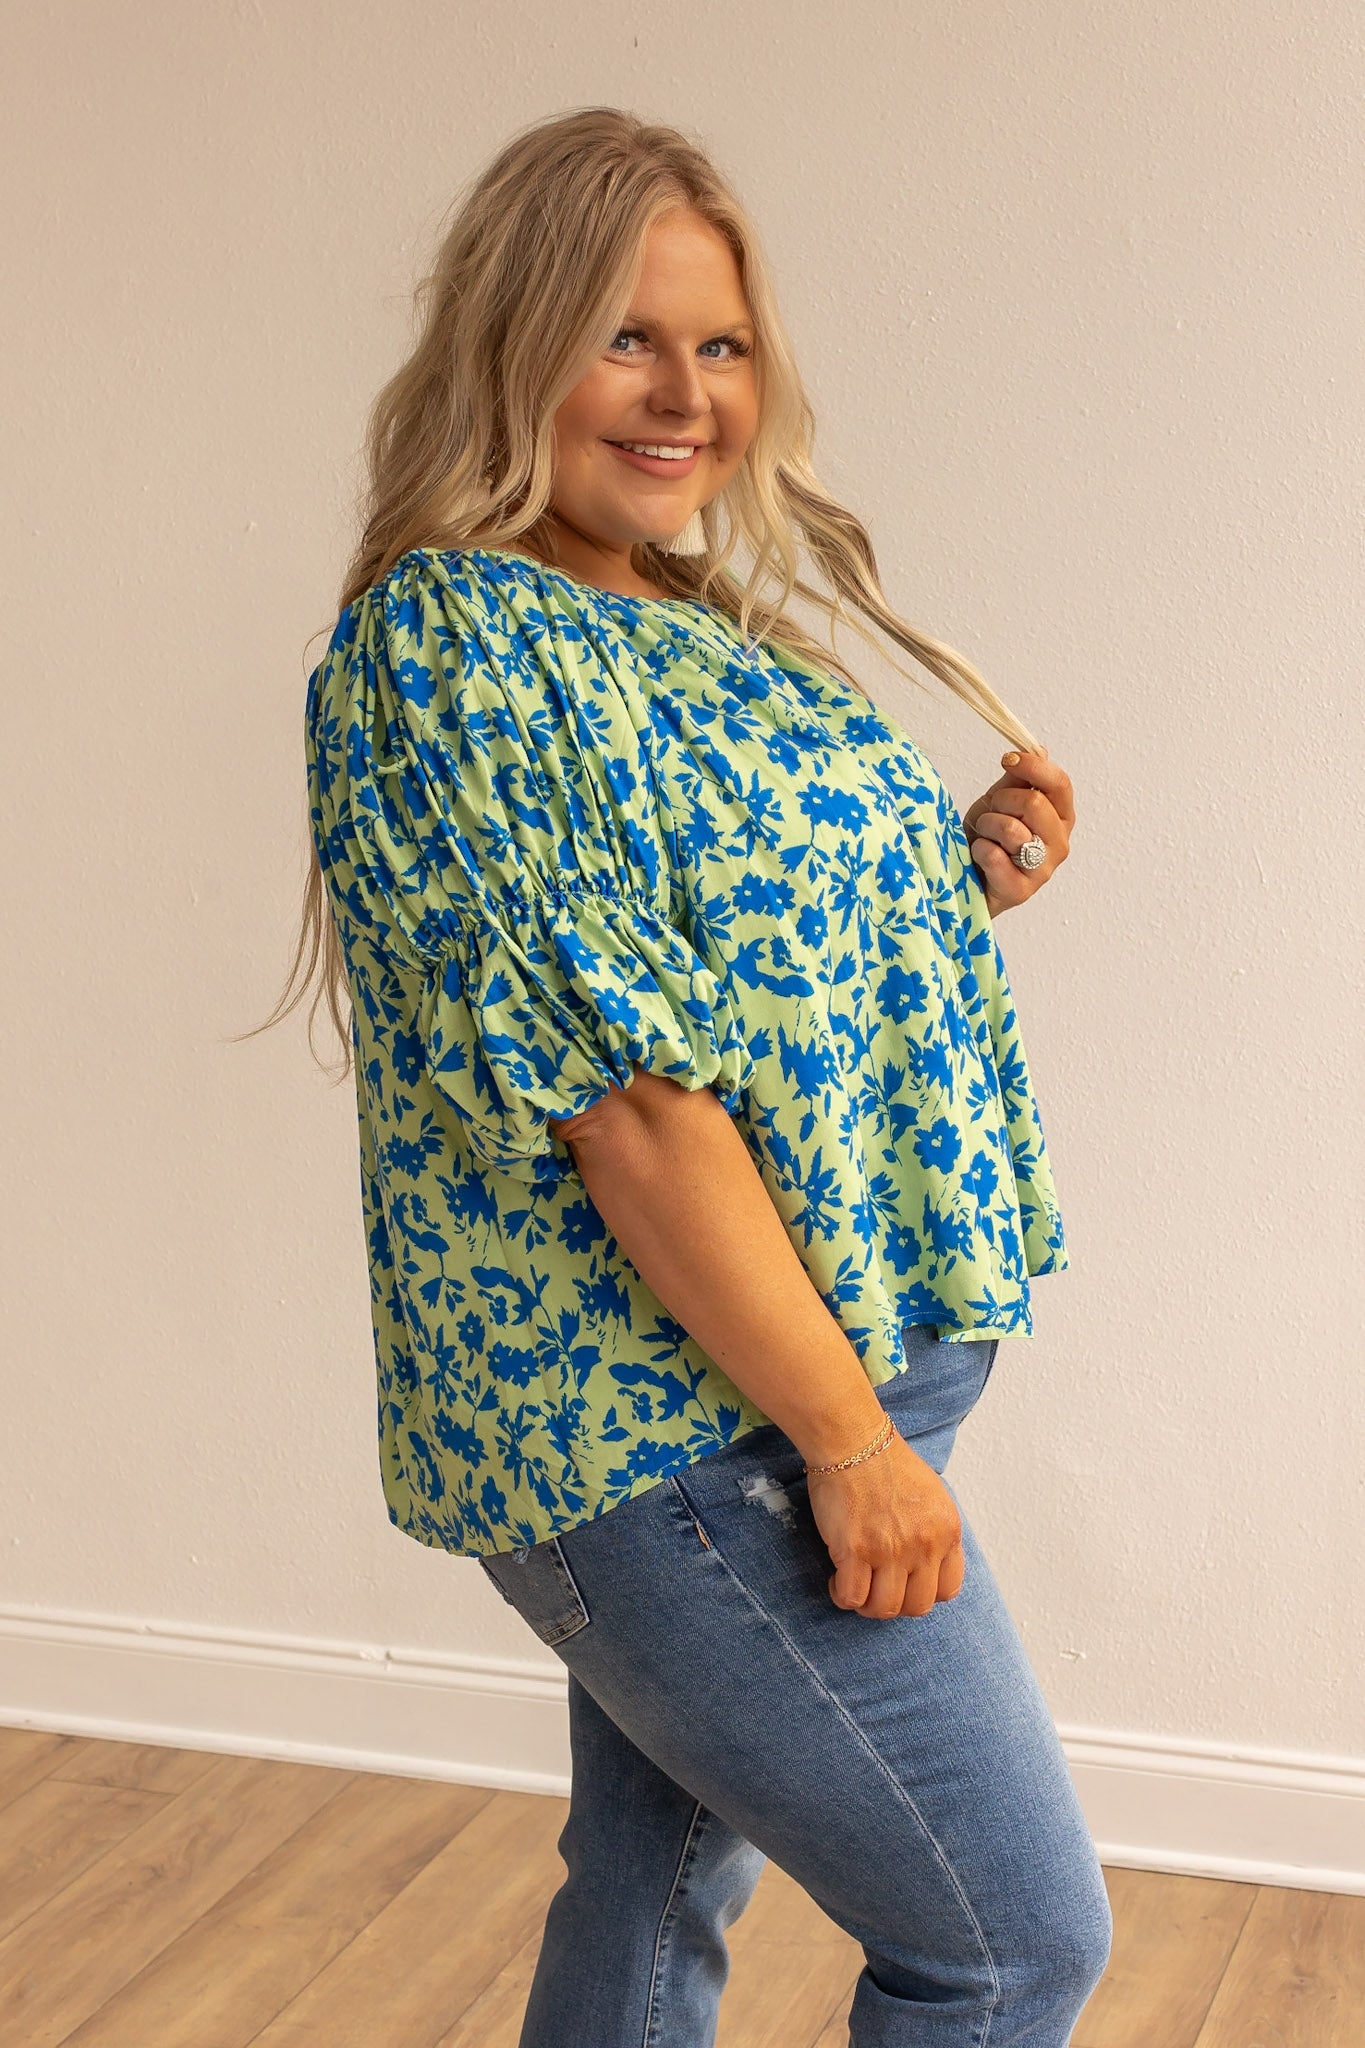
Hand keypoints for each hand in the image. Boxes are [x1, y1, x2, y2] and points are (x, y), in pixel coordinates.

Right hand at [806, 1433, 964, 1617]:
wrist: (853, 1440)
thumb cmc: (885, 1462)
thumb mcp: (932, 1496)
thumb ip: (934, 1532)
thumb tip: (925, 1565)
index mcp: (947, 1531)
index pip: (948, 1590)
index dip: (923, 1592)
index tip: (904, 1584)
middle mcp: (925, 1545)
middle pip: (917, 1606)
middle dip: (895, 1603)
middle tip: (876, 1587)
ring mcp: (890, 1550)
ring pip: (884, 1608)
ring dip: (867, 1605)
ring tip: (854, 1586)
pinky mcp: (855, 1550)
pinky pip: (852, 1597)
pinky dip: (842, 1596)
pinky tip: (836, 1579)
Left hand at [960, 745, 1073, 917]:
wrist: (963, 878)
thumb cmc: (986, 839)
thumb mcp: (1000, 802)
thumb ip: (1019, 780)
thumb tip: (1039, 750)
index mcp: (1060, 817)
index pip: (1060, 784)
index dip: (1033, 767)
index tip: (1007, 759)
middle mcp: (1059, 843)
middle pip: (1035, 804)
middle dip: (1000, 801)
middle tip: (989, 812)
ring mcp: (1043, 870)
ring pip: (1012, 829)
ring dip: (986, 826)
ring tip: (982, 836)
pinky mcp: (1020, 891)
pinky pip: (994, 856)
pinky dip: (978, 850)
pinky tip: (978, 857)